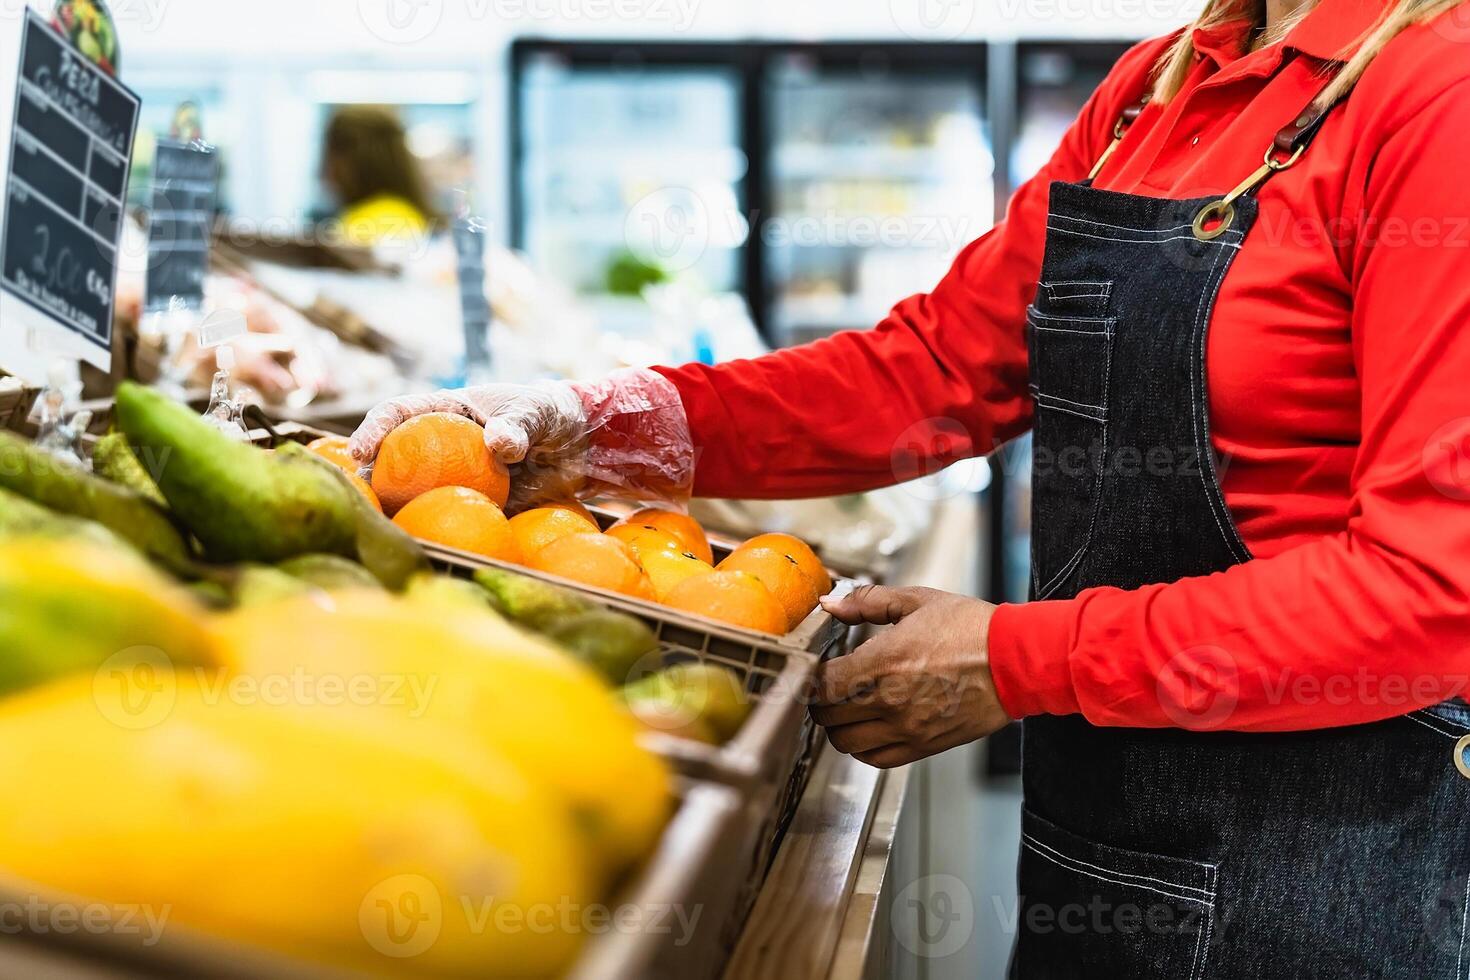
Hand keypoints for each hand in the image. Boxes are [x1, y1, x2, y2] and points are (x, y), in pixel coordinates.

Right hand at [348, 368, 693, 510]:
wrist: (580, 445)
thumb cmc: (550, 413)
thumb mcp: (535, 411)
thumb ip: (518, 425)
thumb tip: (499, 446)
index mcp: (445, 410)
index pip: (397, 414)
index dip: (373, 429)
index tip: (360, 451)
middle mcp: (440, 445)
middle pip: (394, 460)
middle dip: (371, 479)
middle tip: (362, 498)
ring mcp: (455, 478)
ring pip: (416, 495)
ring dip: (397, 512)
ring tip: (383, 527)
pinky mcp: (475, 506)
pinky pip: (452, 520)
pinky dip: (438, 534)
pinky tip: (429, 548)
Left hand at [811, 585, 1010, 768]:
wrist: (1015, 662)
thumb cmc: (970, 629)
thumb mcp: (916, 601)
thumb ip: (866, 601)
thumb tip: (830, 602)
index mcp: (882, 662)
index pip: (820, 684)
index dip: (811, 676)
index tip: (818, 667)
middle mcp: (888, 701)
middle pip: (826, 716)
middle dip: (821, 700)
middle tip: (830, 686)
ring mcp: (905, 728)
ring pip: (846, 742)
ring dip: (840, 725)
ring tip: (849, 706)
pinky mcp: (923, 746)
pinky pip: (875, 758)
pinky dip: (863, 746)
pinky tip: (869, 726)